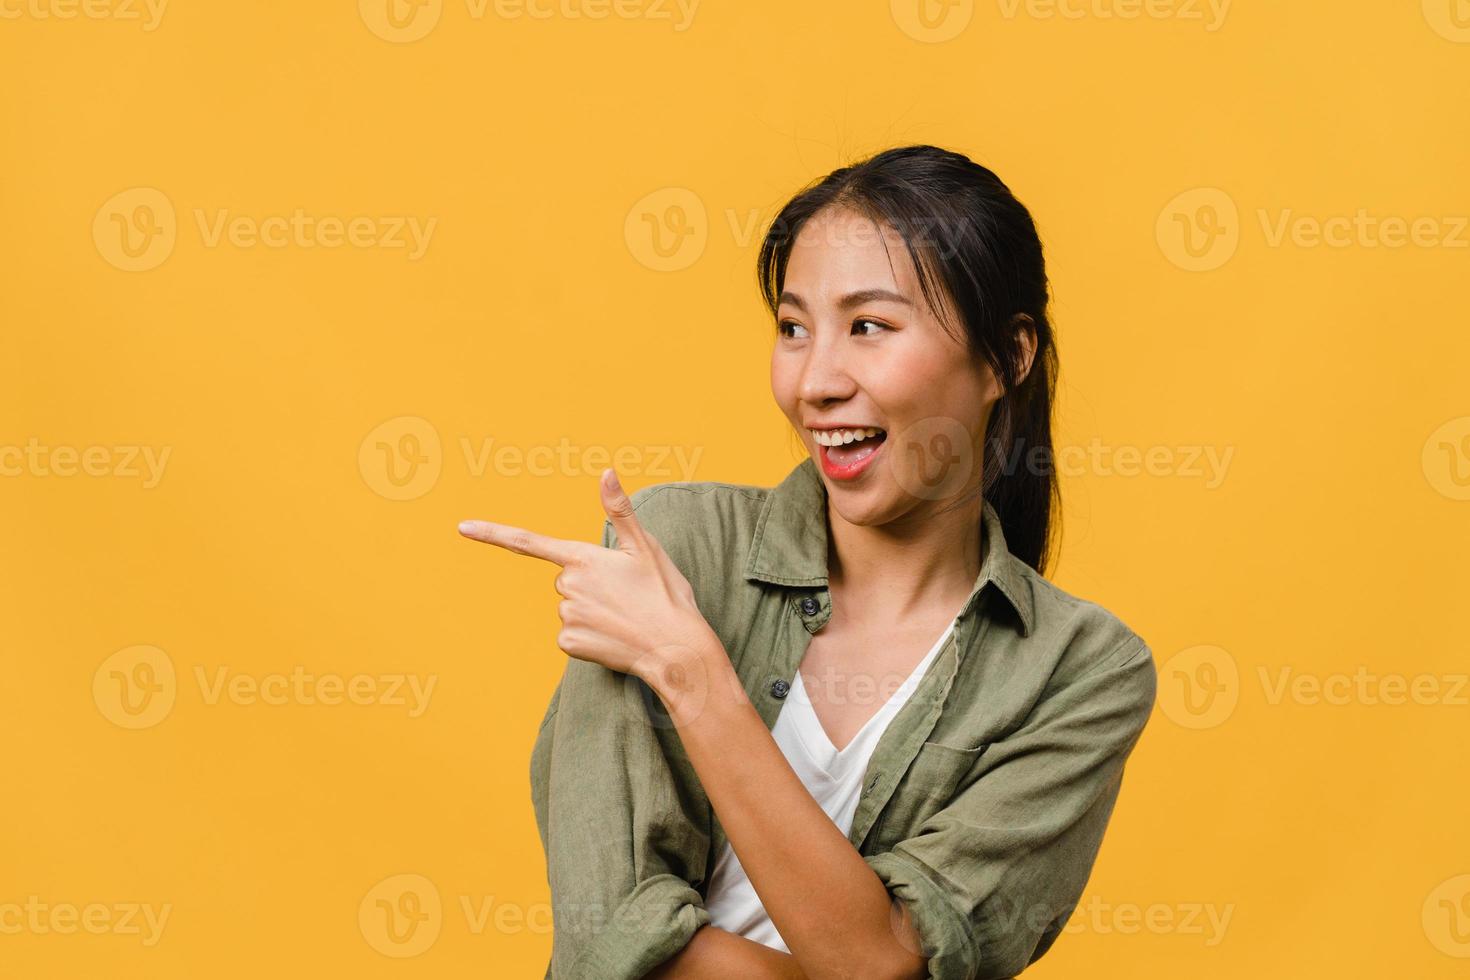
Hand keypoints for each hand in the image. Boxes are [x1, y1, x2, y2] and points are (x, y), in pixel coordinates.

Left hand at [457, 468, 718, 686]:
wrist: (676, 650)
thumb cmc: (664, 595)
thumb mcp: (645, 547)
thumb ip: (619, 509)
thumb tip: (607, 471)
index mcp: (583, 558)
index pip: (529, 542)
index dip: (492, 533)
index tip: (462, 527)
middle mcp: (568, 586)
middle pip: (565, 579)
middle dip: (588, 584)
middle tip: (624, 594)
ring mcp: (567, 616)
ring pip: (569, 606)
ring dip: (591, 610)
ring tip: (622, 616)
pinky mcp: (569, 643)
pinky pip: (570, 634)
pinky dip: (589, 635)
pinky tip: (612, 636)